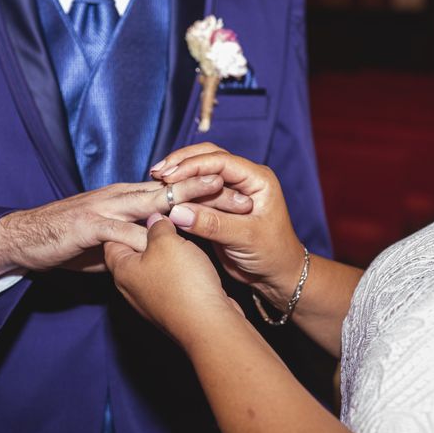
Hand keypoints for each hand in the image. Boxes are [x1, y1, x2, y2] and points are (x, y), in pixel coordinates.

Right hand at [0, 176, 249, 283]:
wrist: (26, 239)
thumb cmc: (68, 241)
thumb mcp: (108, 241)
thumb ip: (133, 241)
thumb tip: (152, 249)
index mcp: (125, 198)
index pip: (168, 191)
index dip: (197, 192)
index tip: (227, 196)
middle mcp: (119, 196)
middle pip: (166, 188)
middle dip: (200, 186)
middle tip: (233, 185)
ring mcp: (105, 207)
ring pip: (150, 200)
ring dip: (182, 199)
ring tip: (211, 198)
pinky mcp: (90, 224)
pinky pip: (123, 228)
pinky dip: (146, 232)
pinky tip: (165, 237)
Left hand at [104, 214, 240, 346]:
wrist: (209, 325)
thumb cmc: (183, 282)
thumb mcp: (167, 241)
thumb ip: (157, 226)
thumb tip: (153, 220)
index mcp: (121, 270)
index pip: (112, 238)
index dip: (127, 220)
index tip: (145, 208)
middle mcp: (130, 288)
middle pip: (133, 253)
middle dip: (148, 236)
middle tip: (166, 220)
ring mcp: (150, 301)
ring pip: (153, 267)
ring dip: (166, 253)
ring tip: (182, 239)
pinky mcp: (170, 308)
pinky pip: (169, 281)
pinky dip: (178, 270)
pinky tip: (191, 262)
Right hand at [150, 143, 304, 309]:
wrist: (277, 275)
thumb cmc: (272, 255)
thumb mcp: (244, 238)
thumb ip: (212, 223)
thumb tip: (176, 211)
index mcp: (257, 179)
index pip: (220, 161)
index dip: (192, 166)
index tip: (168, 176)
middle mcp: (244, 179)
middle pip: (208, 157)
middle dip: (182, 162)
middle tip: (157, 173)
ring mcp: (230, 190)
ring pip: (200, 171)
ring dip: (179, 174)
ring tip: (156, 180)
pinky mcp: (219, 204)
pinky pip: (197, 190)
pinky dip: (180, 190)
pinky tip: (164, 193)